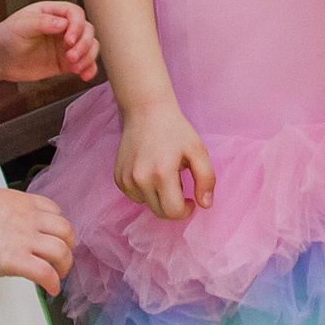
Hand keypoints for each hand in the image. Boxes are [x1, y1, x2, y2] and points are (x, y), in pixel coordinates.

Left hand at [0, 0, 99, 85]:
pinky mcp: (64, 63)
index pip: (75, 14)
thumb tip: (62, 24)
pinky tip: (84, 75)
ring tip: (76, 67)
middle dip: (83, 44)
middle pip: (87, 30)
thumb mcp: (20, 25)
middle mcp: (62, 28)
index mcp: (52, 13)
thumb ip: (42, 23)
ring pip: (89, 47)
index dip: (76, 26)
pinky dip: (88, 69)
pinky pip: (84, 64)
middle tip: (70, 56)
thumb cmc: (4, 37)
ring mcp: (64, 46)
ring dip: (88, 57)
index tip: (68, 40)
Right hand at [0, 186, 76, 293]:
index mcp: (21, 202)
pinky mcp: (15, 260)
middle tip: (62, 260)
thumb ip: (10, 212)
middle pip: (65, 230)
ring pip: (62, 251)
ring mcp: (23, 238)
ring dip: (65, 266)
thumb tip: (15, 228)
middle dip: (69, 247)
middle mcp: (28, 218)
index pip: (55, 211)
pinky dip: (54, 283)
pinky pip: (46, 273)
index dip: (60, 228)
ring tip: (58, 276)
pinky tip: (51, 289)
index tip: (57, 239)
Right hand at [116, 98, 215, 220]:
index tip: (191, 200)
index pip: (173, 211)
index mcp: (161, 173)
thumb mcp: (198, 150)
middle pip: (160, 212)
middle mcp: (140, 179)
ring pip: (147, 204)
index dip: (186, 211)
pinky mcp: (118, 177)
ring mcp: (126, 179)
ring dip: (159, 196)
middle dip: (174, 205)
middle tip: (180, 183)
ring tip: (165, 173)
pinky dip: (146, 191)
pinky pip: (135, 196)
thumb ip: (206, 179)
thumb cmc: (175, 130)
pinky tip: (151, 171)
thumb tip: (205, 205)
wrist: (146, 111)